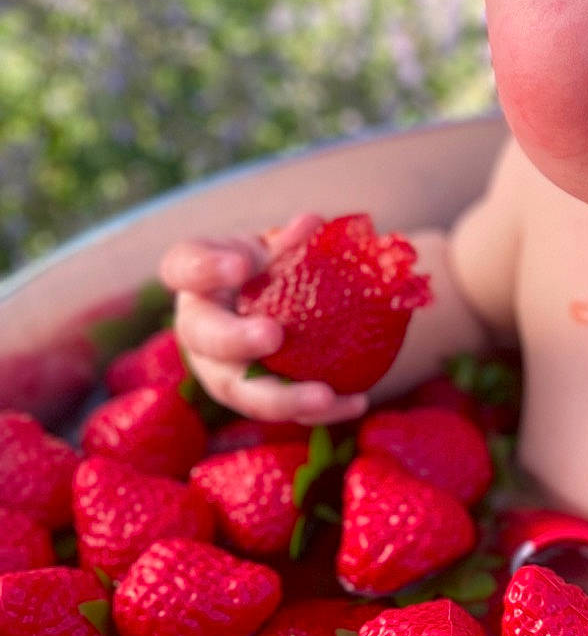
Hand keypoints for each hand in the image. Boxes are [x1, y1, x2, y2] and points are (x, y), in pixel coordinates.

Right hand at [159, 212, 370, 426]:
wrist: (272, 307)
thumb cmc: (268, 270)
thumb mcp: (273, 249)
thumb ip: (289, 240)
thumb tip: (312, 224)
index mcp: (198, 282)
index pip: (184, 267)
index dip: (204, 268)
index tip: (240, 264)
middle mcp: (199, 330)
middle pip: (205, 339)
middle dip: (236, 340)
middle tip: (272, 335)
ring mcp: (222, 370)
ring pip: (241, 390)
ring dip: (282, 396)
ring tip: (324, 396)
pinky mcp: (254, 398)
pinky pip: (283, 409)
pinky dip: (321, 410)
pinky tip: (356, 402)